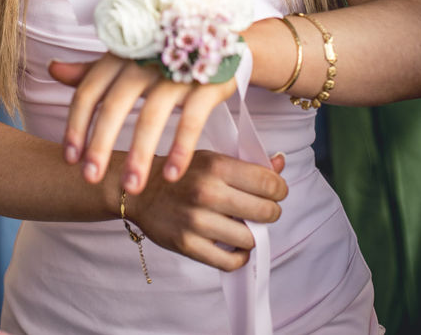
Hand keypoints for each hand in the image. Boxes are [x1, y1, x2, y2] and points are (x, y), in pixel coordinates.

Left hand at [50, 54, 237, 193]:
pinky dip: (181, 148)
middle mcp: (144, 60)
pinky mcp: (206, 81)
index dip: (76, 124)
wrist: (220, 35)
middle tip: (90, 178)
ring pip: (152, 115)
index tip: (69, 159)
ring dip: (140, 154)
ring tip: (131, 187)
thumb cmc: (162, 53)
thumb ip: (91, 70)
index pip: (89, 90)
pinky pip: (192, 119)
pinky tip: (173, 176)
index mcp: (120, 55)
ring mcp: (176, 70)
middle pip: (115, 104)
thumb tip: (52, 70)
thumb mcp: (125, 58)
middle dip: (100, 143)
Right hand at [129, 150, 286, 270]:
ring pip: (250, 238)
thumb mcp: (212, 158)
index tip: (276, 192)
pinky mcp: (188, 244)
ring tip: (242, 226)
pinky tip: (233, 245)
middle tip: (262, 210)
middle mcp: (207, 191)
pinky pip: (230, 261)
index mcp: (216, 165)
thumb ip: (248, 163)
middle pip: (265, 211)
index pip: (269, 183)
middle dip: (270, 212)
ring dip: (252, 234)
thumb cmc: (181, 173)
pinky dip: (238, 256)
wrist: (140, 190)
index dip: (279, 189)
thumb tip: (281, 162)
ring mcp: (197, 220)